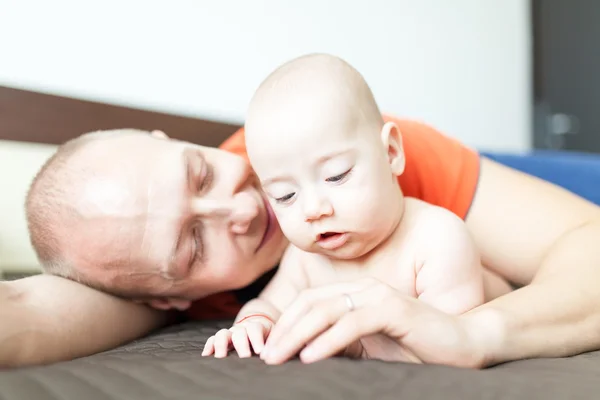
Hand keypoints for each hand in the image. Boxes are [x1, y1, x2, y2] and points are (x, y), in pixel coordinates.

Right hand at [202, 316, 272, 357]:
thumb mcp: (273, 337)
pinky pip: (212, 339)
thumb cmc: (268, 336)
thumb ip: (273, 344)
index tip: (260, 351)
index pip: (255, 329)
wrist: (258, 326)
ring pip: (223, 334)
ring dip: (221, 345)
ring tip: (220, 357)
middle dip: (241, 345)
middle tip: (244, 357)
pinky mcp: (222, 339)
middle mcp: (242, 328)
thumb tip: (275, 355)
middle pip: (239, 333)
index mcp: (257, 326)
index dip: (257, 339)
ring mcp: (231, 333)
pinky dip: (209, 345)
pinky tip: (206, 355)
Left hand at [260, 277, 489, 367]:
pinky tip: (310, 357)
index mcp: (356, 294)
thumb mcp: (370, 347)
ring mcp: (379, 296)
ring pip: (326, 310)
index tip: (268, 349)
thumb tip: (305, 356)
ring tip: (277, 358)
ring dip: (297, 335)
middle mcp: (364, 289)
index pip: (310, 302)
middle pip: (311, 303)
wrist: (464, 344)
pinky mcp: (394, 310)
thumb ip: (342, 345)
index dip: (285, 323)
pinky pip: (353, 323)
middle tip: (263, 357)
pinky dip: (328, 339)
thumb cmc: (415, 347)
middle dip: (283, 330)